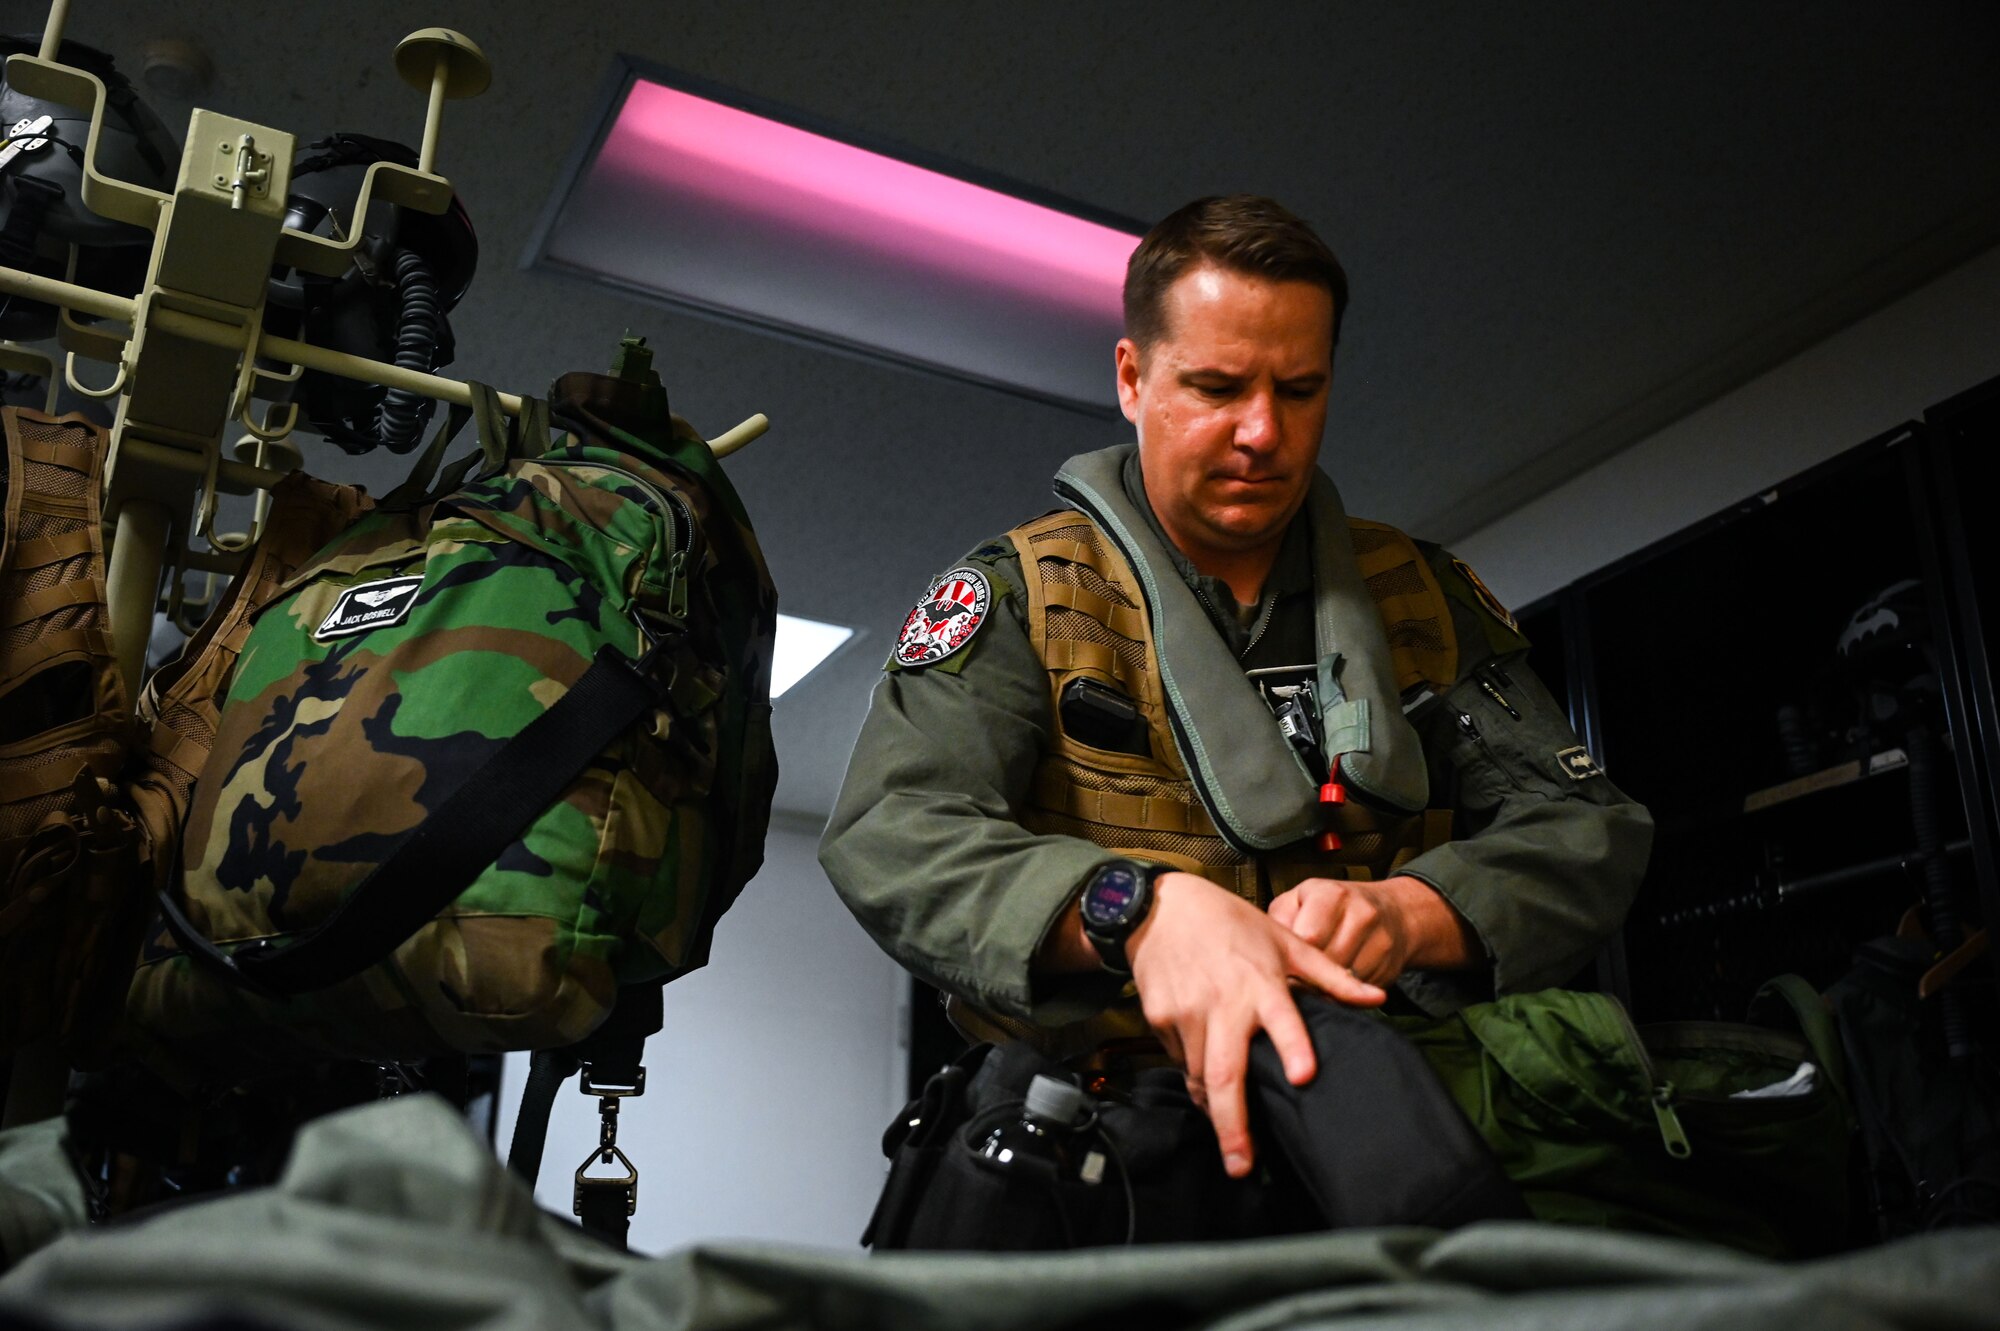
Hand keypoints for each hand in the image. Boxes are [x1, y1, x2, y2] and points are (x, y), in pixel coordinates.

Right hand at [1126, 871, 1384, 1179]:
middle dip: (1232, 1125)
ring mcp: (1186, 1014)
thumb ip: (1330, 976)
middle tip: (1242, 1165)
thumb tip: (1378, 999)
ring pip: (1199, 1076)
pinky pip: (1179, 1059)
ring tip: (1228, 1131)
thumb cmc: (1228, 921)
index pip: (1281, 1019)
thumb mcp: (1283, 940)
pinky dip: (1192, 1073)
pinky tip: (1202, 1072)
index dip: (1292, 1046)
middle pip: (1224, 1073)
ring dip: (1213, 1105)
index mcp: (1259, 982)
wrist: (1158, 907)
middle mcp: (1221, 1003)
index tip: (1303, 1076)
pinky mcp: (1159, 1019)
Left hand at [1267, 874, 1470, 985]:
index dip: (1293, 958)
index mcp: (1332, 895)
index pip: (1309, 937)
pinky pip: (1359, 992)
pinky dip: (1343, 994)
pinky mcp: (1390, 967)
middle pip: (1327, 962)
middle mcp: (1361, 914)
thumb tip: (1266, 950)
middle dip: (1307, 976)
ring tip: (1313, 982)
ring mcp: (1381, 940)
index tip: (1281, 968)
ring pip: (1344, 981)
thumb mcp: (1301, 899)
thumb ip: (1281, 919)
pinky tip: (1334, 985)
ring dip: (1324, 988)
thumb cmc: (1334, 906)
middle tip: (1293, 980)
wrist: (1393, 911)